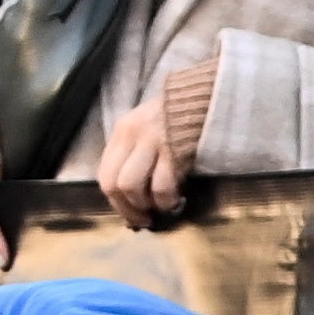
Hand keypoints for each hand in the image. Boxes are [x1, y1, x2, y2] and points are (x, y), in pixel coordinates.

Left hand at [94, 50, 215, 221]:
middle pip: (114, 183)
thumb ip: (136, 154)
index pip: (105, 174)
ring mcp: (151, 141)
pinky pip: (161, 186)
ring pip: (132, 186)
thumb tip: (133, 196)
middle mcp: (131, 135)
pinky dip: (166, 200)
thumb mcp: (148, 129)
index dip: (117, 202)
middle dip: (129, 209)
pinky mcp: (174, 148)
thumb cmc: (179, 117)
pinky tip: (177, 199)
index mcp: (122, 131)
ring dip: (147, 204)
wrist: (208, 95)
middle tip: (145, 218)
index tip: (132, 214)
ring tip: (162, 206)